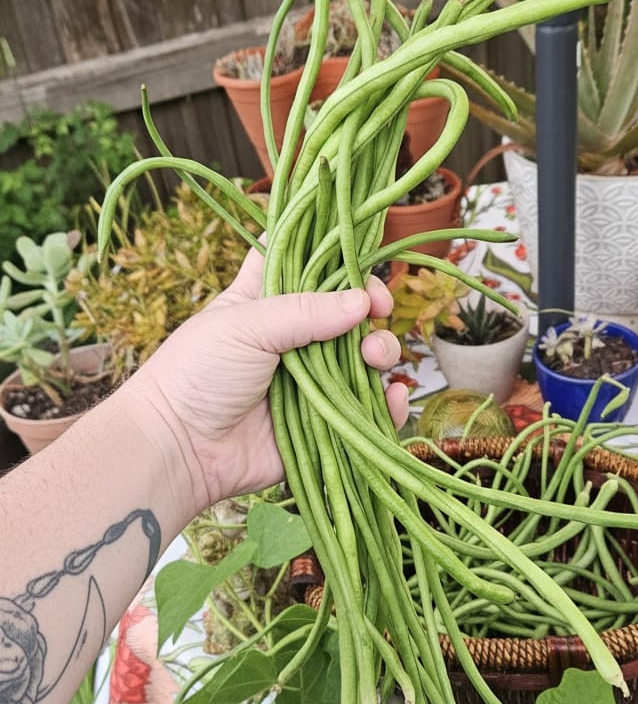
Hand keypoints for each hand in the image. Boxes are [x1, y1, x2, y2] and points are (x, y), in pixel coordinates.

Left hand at [132, 246, 408, 507]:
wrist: (179, 448)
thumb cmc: (196, 373)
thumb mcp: (245, 325)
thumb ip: (305, 311)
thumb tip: (362, 302)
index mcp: (266, 302)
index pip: (302, 263)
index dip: (334, 255)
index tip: (359, 260)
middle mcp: (292, 338)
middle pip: (346, 311)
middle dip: (370, 308)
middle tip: (379, 312)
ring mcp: (310, 382)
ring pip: (362, 359)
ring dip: (381, 352)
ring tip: (375, 358)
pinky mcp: (322, 423)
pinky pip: (365, 411)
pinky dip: (387, 403)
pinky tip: (392, 396)